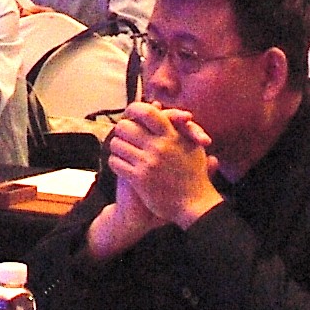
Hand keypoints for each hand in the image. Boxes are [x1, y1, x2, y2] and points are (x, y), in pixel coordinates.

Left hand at [106, 103, 225, 229]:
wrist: (193, 204)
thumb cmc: (193, 174)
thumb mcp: (191, 145)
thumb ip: (175, 123)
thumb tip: (157, 105)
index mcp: (172, 135)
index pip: (146, 112)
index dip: (133, 110)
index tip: (129, 114)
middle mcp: (159, 147)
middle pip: (124, 127)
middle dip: (122, 131)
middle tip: (124, 136)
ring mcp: (148, 163)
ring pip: (116, 144)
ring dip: (117, 147)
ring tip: (122, 151)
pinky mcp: (139, 179)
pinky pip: (115, 162)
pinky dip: (115, 162)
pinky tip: (122, 165)